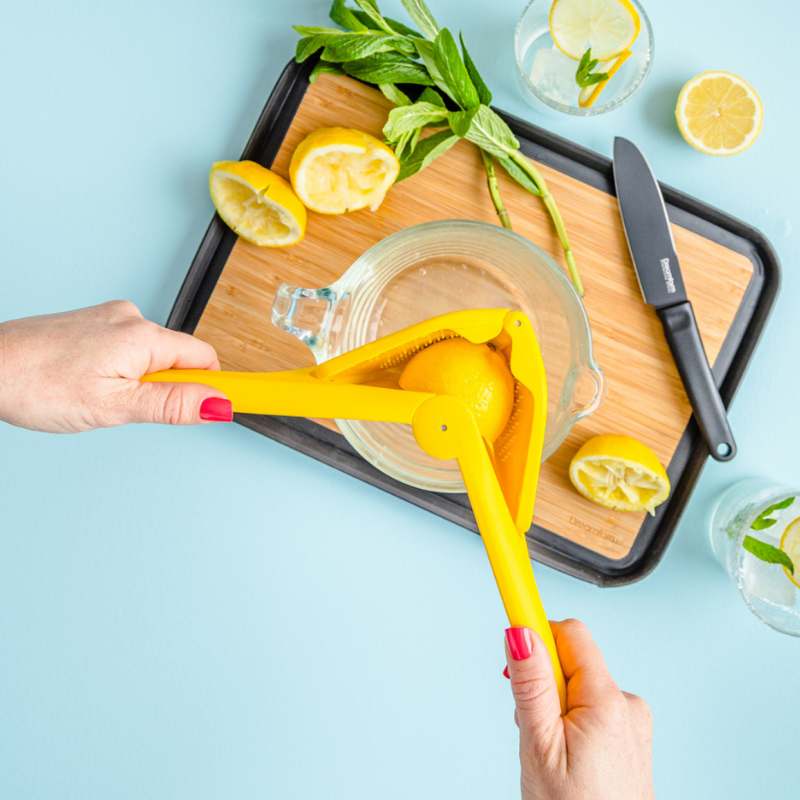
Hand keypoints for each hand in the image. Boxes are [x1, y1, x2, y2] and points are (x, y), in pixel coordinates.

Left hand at [0, 301, 231, 432]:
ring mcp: (109, 318)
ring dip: (139, 382)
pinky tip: (88, 384)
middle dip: (166, 388)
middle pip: (178, 358)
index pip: (205, 358)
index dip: (215, 386)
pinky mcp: (92, 324)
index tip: (225, 406)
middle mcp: (130, 318)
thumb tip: (218, 405)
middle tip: (129, 409)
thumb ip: (171, 405)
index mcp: (142, 335)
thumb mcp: (113, 407)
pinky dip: (119, 371)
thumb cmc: (35, 383)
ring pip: (150, 357)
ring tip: (98, 397)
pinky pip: (127, 350)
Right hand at [505, 620, 654, 799]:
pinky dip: (570, 724)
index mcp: (607, 702)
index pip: (571, 634)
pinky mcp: (630, 739)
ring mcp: (632, 724)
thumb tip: (522, 632)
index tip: (511, 617)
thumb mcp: (539, 747)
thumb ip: (531, 686)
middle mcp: (627, 706)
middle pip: (571, 662)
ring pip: (577, 689)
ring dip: (554, 708)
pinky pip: (591, 710)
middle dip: (542, 684)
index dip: (536, 631)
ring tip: (550, 754)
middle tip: (531, 727)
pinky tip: (566, 760)